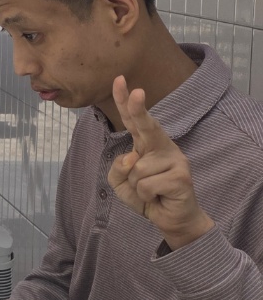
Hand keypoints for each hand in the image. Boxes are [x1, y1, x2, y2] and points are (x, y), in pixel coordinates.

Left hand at [107, 76, 212, 248]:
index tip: (120, 80)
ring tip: (149, 191)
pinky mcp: (182, 177)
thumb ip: (117, 168)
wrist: (170, 219)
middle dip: (137, 108)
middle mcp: (163, 147)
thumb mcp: (120, 182)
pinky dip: (145, 195)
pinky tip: (158, 196)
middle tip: (136, 90)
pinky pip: (146, 184)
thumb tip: (133, 157)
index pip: (134, 120)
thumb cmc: (146, 195)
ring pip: (137, 169)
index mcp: (147, 145)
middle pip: (147, 126)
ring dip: (136, 185)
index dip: (126, 101)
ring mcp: (175, 160)